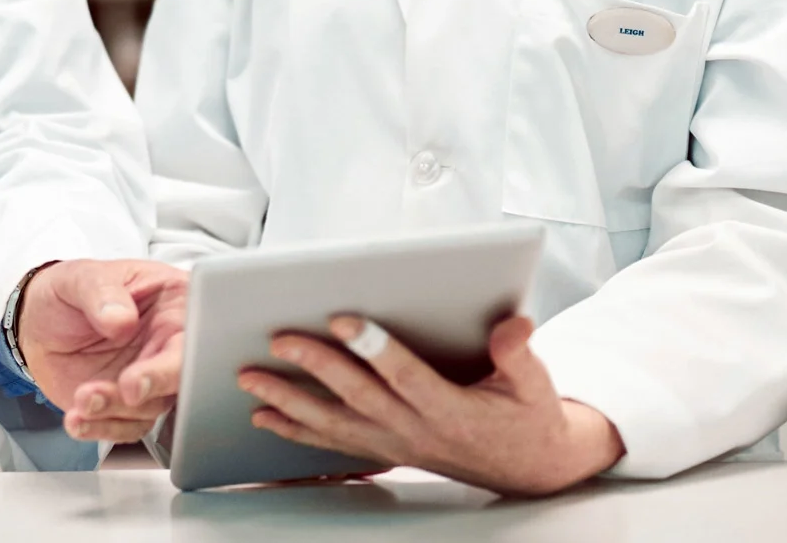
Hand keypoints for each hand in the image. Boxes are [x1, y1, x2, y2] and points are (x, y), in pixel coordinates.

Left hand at [13, 258, 188, 441]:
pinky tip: (78, 420)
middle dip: (152, 388)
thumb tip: (121, 319)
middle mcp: (168, 344)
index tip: (143, 372)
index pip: (193, 333)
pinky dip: (101, 428)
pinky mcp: (128, 405)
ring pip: (151, 407)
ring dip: (117, 410)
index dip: (177, 358)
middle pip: (180, 376)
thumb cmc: (68, 292)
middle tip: (126, 391)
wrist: (37, 325)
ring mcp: (150, 376)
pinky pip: (126, 427)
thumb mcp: (81, 278)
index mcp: (173, 304)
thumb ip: (102, 292)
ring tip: (83, 400)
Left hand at [238, 314, 623, 496]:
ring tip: (250, 378)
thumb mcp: (536, 384)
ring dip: (288, 401)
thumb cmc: (527, 416)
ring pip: (334, 423)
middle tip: (278, 338)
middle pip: (357, 396)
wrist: (528, 468)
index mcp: (451, 409)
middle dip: (315, 366)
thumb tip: (514, 323)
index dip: (375, 348)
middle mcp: (416, 429)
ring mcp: (395, 444)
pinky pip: (332, 443)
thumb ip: (519, 354)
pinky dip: (295, 430)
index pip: (406, 376)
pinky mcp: (384, 450)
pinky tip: (264, 415)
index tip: (343, 317)